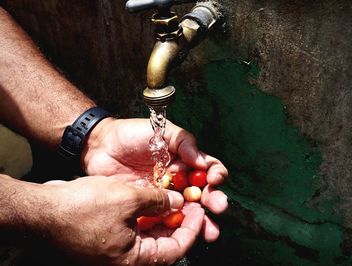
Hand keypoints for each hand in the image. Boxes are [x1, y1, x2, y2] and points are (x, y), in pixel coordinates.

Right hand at [42, 176, 203, 264]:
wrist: (44, 208)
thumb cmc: (83, 207)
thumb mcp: (128, 199)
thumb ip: (158, 201)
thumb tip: (177, 202)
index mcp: (133, 260)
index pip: (175, 250)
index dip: (191, 229)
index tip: (200, 211)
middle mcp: (127, 259)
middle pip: (165, 244)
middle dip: (180, 222)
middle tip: (192, 203)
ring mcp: (118, 249)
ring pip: (152, 235)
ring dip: (165, 217)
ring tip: (177, 199)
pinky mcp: (110, 238)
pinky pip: (137, 229)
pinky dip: (149, 215)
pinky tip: (156, 199)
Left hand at [82, 118, 228, 241]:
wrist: (100, 146)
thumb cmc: (131, 134)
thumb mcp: (161, 130)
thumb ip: (184, 142)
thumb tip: (202, 162)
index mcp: (185, 160)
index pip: (208, 168)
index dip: (216, 174)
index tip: (214, 179)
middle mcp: (178, 180)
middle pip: (203, 193)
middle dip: (214, 201)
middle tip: (218, 207)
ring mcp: (164, 195)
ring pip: (187, 210)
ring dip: (202, 221)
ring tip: (210, 231)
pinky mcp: (149, 206)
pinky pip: (165, 218)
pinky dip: (175, 227)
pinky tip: (182, 233)